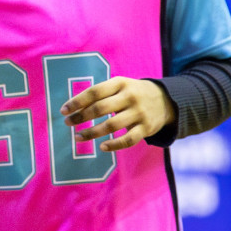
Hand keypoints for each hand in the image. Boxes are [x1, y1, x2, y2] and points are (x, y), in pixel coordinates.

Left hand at [61, 77, 176, 151]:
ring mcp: (139, 113)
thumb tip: (74, 109)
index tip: (63, 111)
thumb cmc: (134, 93)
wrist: (167, 100)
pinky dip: (114, 145)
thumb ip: (101, 94)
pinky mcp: (146, 128)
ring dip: (91, 133)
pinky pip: (128, 139)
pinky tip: (102, 147)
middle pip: (100, 109)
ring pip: (111, 125)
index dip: (77, 102)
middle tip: (68, 124)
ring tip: (78, 137)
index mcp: (121, 84)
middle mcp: (130, 97)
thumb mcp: (121, 86)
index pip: (94, 92)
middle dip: (81, 117)